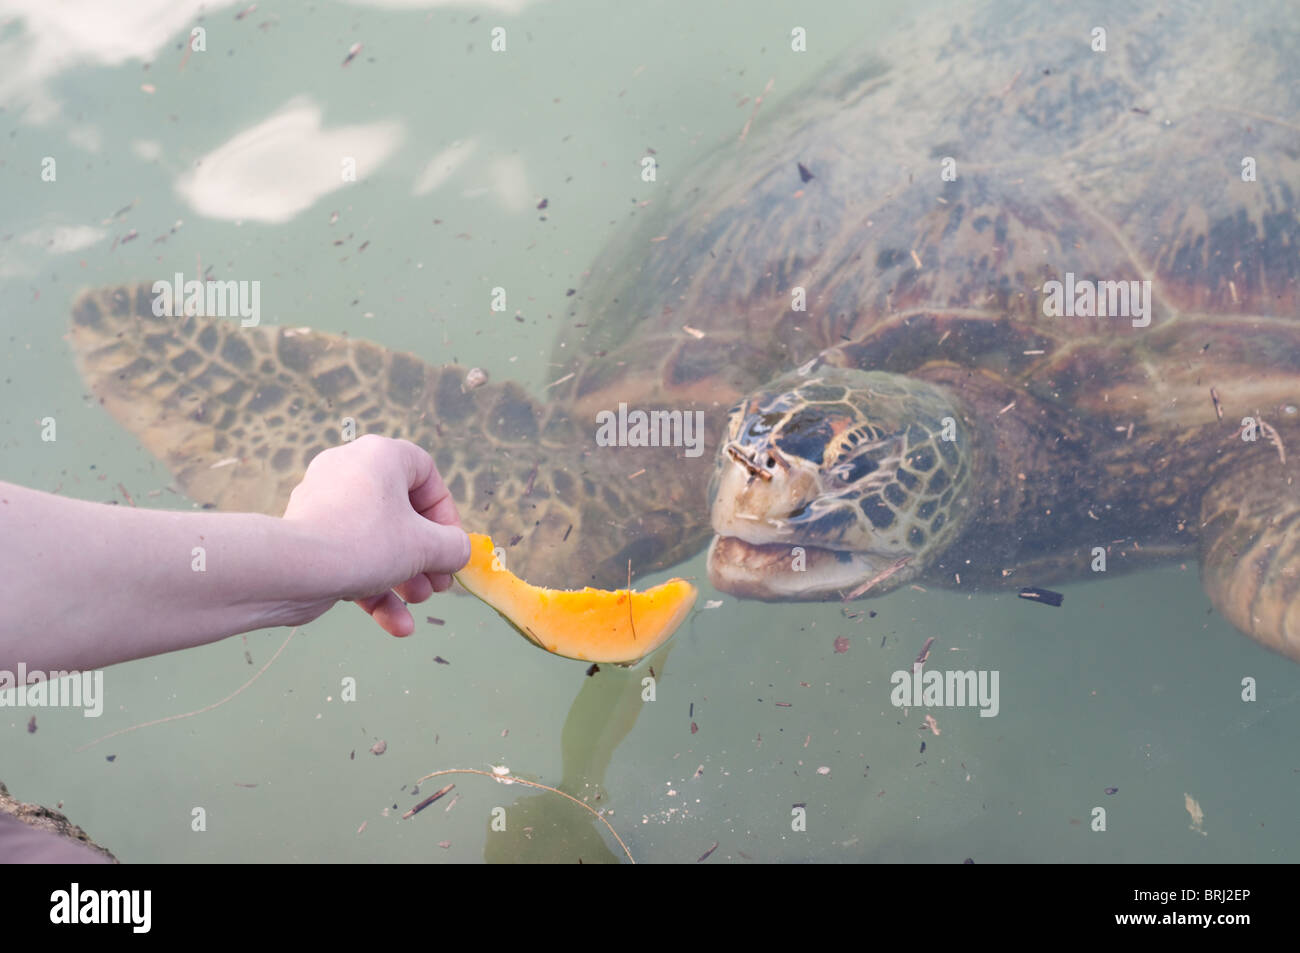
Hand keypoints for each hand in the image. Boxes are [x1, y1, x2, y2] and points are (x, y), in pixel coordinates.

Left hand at [281, 435, 469, 636]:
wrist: (290, 570)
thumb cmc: (364, 543)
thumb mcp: (425, 546)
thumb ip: (453, 547)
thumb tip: (459, 552)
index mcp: (380, 456)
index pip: (426, 475)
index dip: (445, 515)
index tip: (451, 547)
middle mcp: (350, 471)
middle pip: (402, 514)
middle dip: (424, 556)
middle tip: (437, 584)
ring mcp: (324, 504)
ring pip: (377, 540)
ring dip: (403, 576)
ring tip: (417, 602)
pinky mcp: (308, 537)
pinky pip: (350, 557)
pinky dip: (373, 587)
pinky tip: (396, 624)